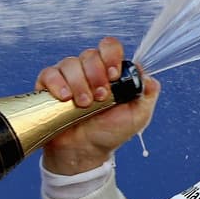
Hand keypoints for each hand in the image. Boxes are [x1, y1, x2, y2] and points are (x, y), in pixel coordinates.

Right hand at [36, 37, 159, 174]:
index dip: (111, 56)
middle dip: (96, 76)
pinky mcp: (49, 86)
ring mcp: (68, 77)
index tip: (113, 76)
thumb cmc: (109, 133)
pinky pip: (49, 73)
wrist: (84, 151)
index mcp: (109, 72)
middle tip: (100, 98)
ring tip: (84, 104)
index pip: (109, 47)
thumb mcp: (137, 116)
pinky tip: (65, 98)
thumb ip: (147, 94)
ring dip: (79, 84)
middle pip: (90, 54)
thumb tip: (150, 77)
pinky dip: (58, 84)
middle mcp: (88, 70)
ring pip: (70, 63)